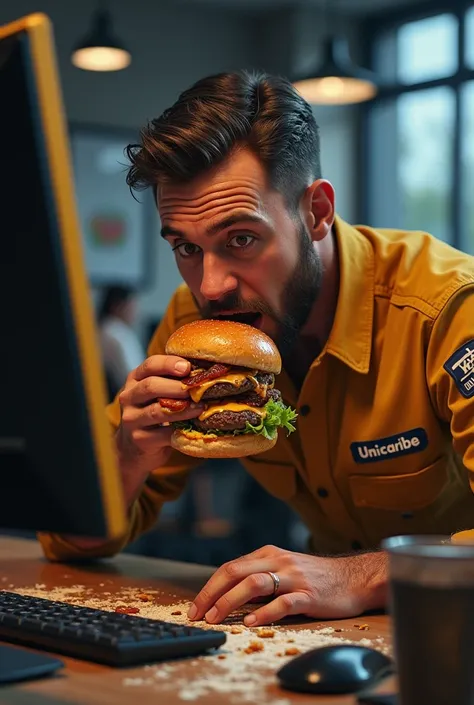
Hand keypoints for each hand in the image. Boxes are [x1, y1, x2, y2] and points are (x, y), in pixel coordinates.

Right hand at [114, 355, 204, 502]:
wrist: (135, 447)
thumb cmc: (153, 412)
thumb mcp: (157, 393)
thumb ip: (173, 381)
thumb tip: (206, 371)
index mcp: (135, 379)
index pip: (149, 365)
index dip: (169, 364)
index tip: (187, 367)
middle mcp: (128, 397)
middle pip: (150, 386)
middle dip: (177, 386)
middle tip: (197, 388)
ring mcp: (131, 419)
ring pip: (157, 411)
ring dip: (182, 409)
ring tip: (200, 407)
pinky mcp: (139, 439)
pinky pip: (163, 433)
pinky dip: (180, 430)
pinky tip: (194, 427)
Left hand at [187, 545, 387, 626]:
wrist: (354, 578)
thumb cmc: (316, 577)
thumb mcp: (284, 569)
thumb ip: (260, 577)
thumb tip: (228, 597)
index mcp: (268, 554)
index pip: (230, 567)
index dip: (209, 587)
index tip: (195, 607)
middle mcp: (278, 561)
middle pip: (235, 572)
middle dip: (212, 594)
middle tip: (198, 614)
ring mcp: (293, 577)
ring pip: (254, 584)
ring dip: (230, 601)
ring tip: (216, 618)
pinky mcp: (309, 595)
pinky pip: (283, 602)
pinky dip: (264, 613)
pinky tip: (252, 622)